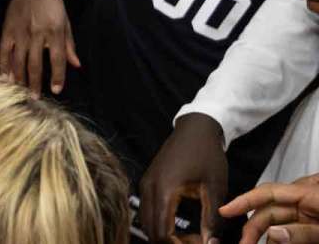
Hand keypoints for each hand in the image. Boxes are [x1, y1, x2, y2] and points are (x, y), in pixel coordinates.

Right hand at [0, 0, 79, 95]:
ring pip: (18, 60)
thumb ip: (69, 45)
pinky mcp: (8, 29)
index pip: (57, 60)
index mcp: (54, 32)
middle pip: (35, 64)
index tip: (56, 90)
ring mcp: (20, 32)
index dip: (57, 76)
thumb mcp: (66, 22)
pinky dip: (4, 65)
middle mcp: (37, 34)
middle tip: (34, 97)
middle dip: (35, 83)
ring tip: (20, 91)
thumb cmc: (53, 3)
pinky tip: (5, 76)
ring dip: (19, 78)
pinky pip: (4, 51)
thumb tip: (76, 65)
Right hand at [139, 113, 227, 242]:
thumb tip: (211, 243)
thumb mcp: (215, 188)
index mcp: (164, 190)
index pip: (161, 232)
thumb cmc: (207, 154)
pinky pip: (148, 211)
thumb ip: (211, 218)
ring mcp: (145, 184)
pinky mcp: (148, 183)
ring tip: (192, 236)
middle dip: (172, 242)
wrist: (196, 128)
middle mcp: (149, 188)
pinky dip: (162, 223)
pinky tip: (181, 225)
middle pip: (150, 230)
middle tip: (198, 242)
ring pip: (146, 222)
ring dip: (166, 234)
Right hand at [221, 173, 318, 243]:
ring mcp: (309, 209)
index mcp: (310, 194)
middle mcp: (305, 198)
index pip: (268, 192)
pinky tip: (273, 243)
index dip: (244, 200)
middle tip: (244, 243)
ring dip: (268, 236)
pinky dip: (282, 237)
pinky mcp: (312, 220)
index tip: (225, 211)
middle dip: (254, 227)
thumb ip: (302, 232)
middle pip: (270, 210)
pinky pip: (290, 227)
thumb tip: (273, 234)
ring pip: (278, 221)